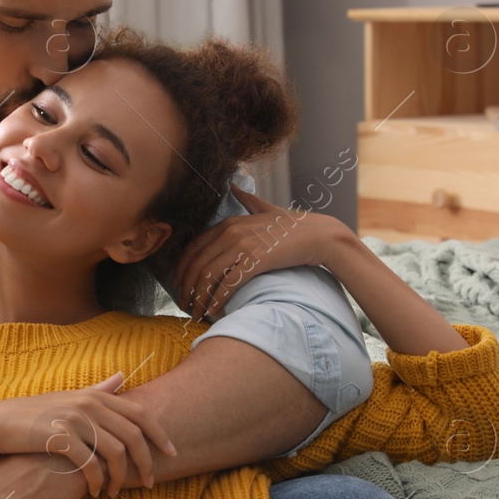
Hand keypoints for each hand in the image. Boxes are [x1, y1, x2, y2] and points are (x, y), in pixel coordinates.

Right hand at [0, 373, 176, 496]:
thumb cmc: (36, 414)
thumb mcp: (69, 398)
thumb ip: (99, 390)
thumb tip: (122, 376)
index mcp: (95, 396)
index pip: (140, 414)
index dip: (160, 435)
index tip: (172, 454)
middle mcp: (89, 404)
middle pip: (133, 436)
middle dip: (146, 463)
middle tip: (150, 483)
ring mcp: (74, 420)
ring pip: (115, 453)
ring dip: (120, 478)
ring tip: (114, 492)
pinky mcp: (60, 439)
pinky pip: (90, 465)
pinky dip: (97, 482)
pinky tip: (95, 493)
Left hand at [173, 184, 355, 319]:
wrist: (320, 235)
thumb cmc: (295, 226)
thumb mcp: (267, 208)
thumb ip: (248, 200)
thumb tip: (234, 185)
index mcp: (229, 223)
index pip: (194, 248)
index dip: (182, 268)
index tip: (178, 284)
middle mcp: (231, 232)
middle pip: (197, 263)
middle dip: (186, 287)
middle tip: (184, 303)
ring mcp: (243, 246)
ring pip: (208, 275)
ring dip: (199, 297)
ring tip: (196, 312)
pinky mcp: (255, 261)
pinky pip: (228, 284)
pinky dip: (217, 299)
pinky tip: (214, 310)